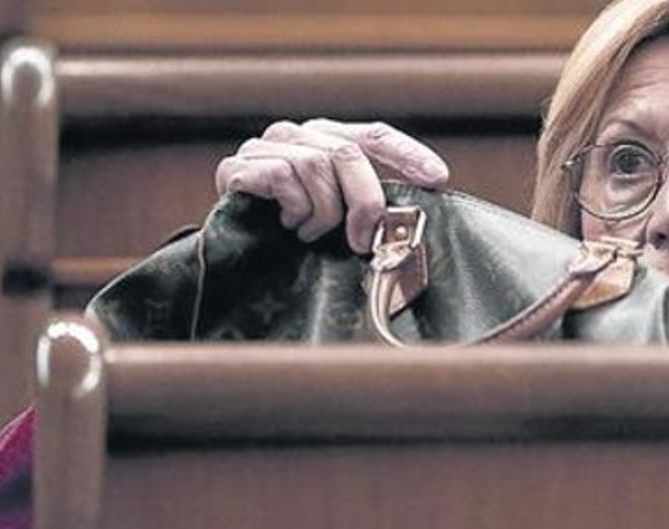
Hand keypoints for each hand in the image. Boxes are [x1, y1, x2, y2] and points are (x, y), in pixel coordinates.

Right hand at [215, 119, 449, 252]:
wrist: (230, 253)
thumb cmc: (290, 237)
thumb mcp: (337, 219)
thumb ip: (366, 207)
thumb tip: (409, 221)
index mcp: (324, 138)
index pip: (374, 135)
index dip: (407, 154)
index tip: (438, 180)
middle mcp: (295, 134)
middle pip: (347, 152)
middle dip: (364, 201)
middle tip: (364, 241)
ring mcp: (264, 146)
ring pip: (316, 165)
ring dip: (321, 212)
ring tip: (309, 233)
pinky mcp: (238, 166)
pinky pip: (282, 177)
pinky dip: (294, 208)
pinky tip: (286, 225)